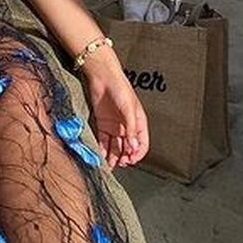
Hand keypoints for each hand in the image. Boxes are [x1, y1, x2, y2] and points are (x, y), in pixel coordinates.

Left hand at [81, 52, 148, 168]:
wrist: (103, 77)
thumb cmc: (121, 88)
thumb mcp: (129, 110)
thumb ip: (131, 130)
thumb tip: (133, 147)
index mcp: (138, 123)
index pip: (142, 144)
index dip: (137, 154)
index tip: (131, 161)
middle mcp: (127, 126)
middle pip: (127, 147)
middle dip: (124, 157)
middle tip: (119, 164)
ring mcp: (114, 126)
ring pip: (115, 146)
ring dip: (113, 156)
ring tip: (108, 164)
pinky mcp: (102, 123)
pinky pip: (103, 140)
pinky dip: (102, 148)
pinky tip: (101, 155)